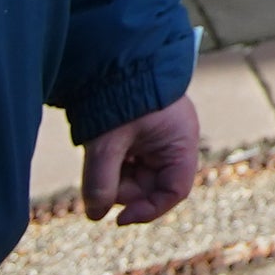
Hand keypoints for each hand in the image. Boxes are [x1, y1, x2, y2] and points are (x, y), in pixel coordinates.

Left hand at [85, 94, 200, 224]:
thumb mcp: (108, 141)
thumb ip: (101, 180)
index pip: (173, 191)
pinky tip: (102, 147)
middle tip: (99, 175)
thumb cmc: (119, 94)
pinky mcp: (141, 133)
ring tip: (99, 151)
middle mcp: (173, 143)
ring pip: (135, 175)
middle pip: (150, 186)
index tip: (118, 219)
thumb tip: (94, 215)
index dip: (148, 210)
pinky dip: (112, 162)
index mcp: (179, 143)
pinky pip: (128, 160)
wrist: (114, 54)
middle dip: (122, 188)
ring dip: (114, 174)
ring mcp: (157, 138)